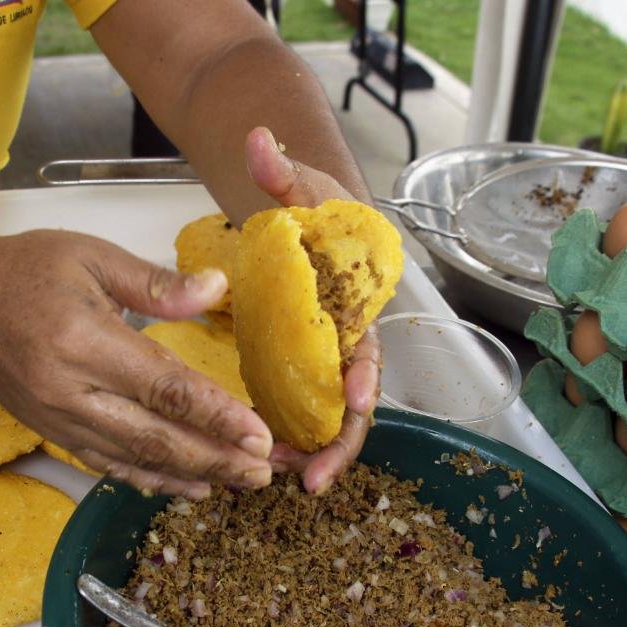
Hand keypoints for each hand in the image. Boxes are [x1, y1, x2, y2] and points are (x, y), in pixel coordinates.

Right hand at [0, 230, 273, 499]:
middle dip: (216, 458)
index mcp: (83, 342)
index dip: (216, 416)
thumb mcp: (91, 257)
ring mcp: (59, 419)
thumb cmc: (21, 273)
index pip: (165, 388)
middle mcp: (70, 391)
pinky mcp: (53, 432)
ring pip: (135, 459)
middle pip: (156, 437)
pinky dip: (150, 479)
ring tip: (239, 484)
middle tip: (265, 472)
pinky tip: (186, 486)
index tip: (259, 436)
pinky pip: (109, 464)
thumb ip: (157, 282)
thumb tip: (217, 289)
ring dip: (191, 475)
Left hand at [245, 126, 381, 493]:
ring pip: (325, 421)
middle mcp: (345, 344)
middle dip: (339, 444)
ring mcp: (320, 364)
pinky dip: (284, 443)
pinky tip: (256, 463)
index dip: (366, 377)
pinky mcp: (294, 374)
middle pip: (354, 405)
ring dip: (308, 455)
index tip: (357, 401)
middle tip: (315, 479)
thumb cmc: (314, 213)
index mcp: (357, 308)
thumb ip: (282, 173)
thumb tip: (258, 142)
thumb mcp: (300, 189)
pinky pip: (295, 417)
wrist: (304, 229)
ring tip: (279, 485)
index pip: (370, 349)